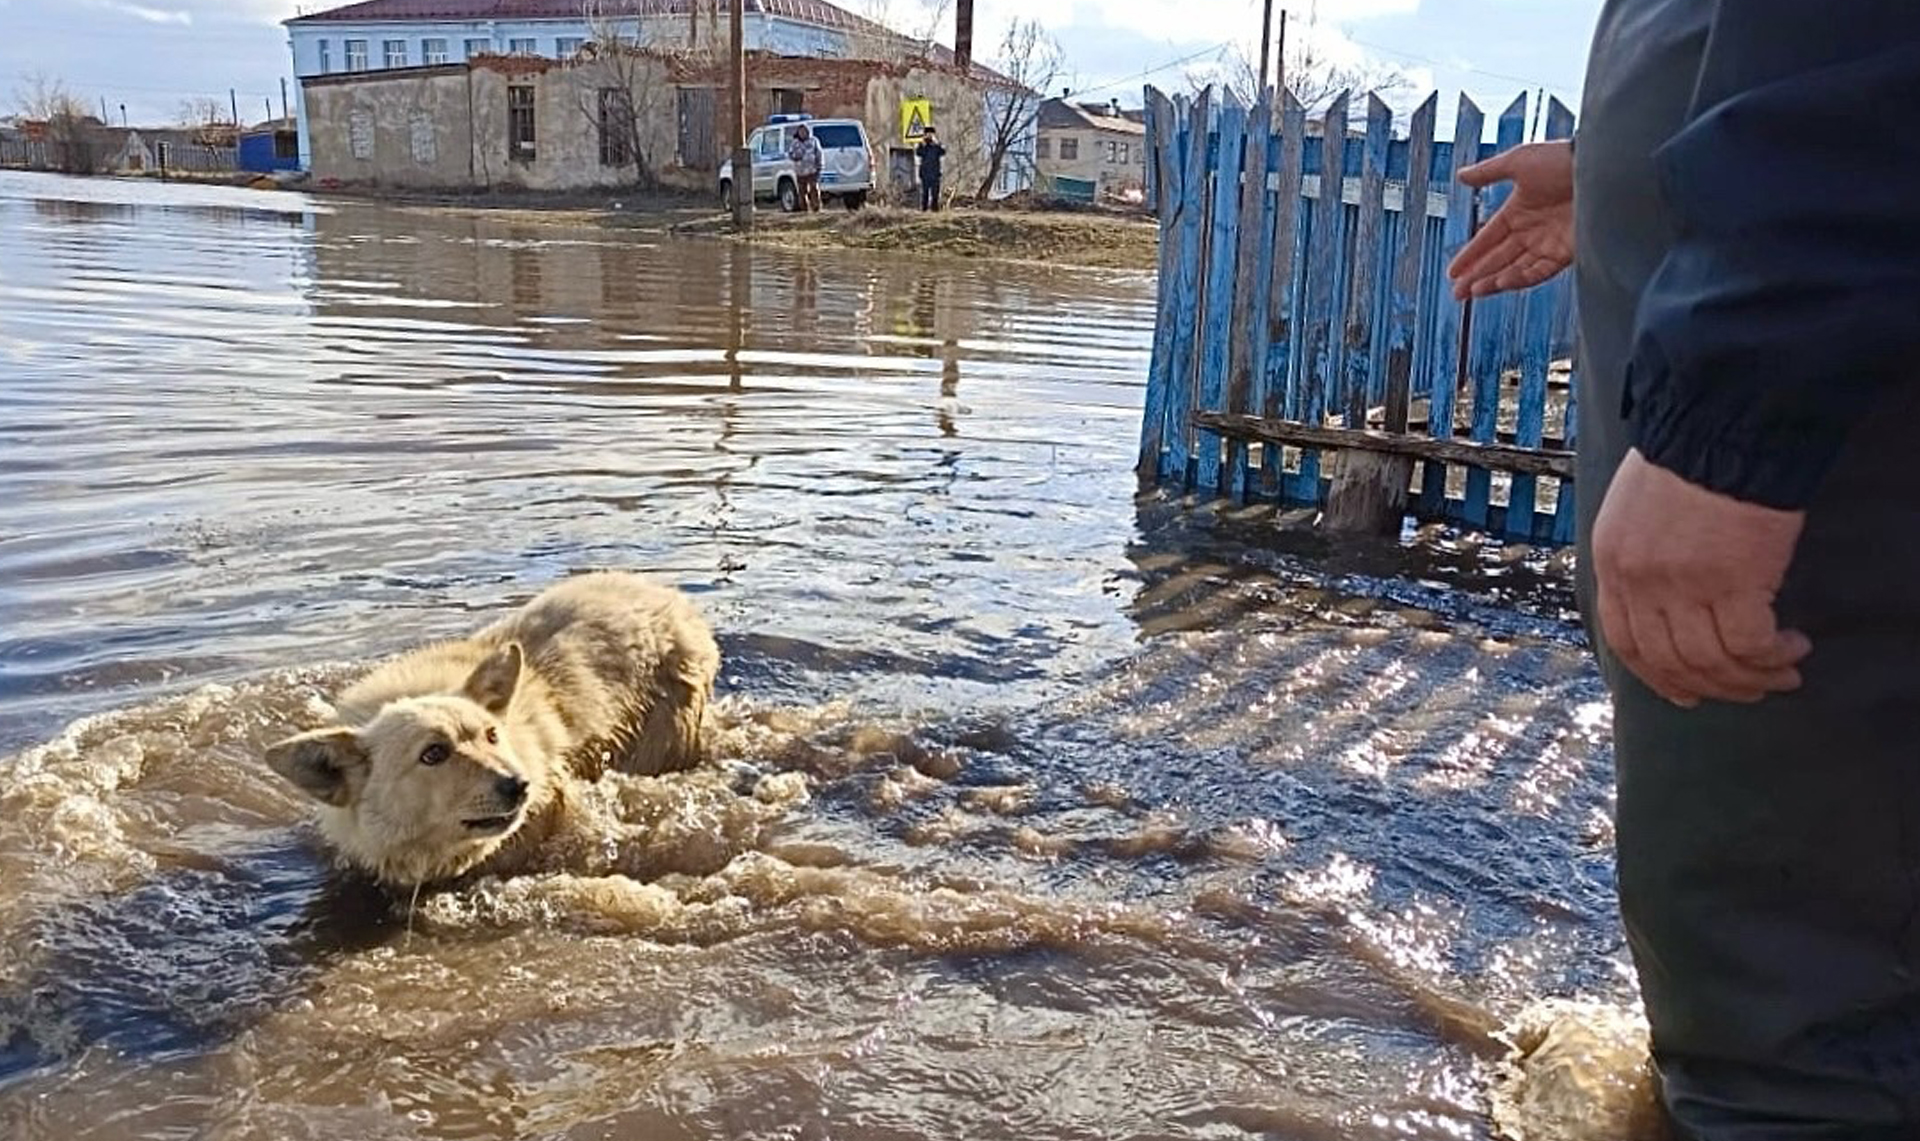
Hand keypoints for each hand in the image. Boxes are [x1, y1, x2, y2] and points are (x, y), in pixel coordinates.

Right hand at [1447, 141, 1574, 299]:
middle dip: (1477, 276)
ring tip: (1474, 291)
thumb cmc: (1561, 158)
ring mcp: (1549, 243)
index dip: (1471, 255)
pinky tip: (1501, 282)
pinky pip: (1538, 272)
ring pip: (1515, 269)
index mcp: (1519, 210)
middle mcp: (1533, 230)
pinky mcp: (1567, 253)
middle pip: (1499, 259)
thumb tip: (1461, 176)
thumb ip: (1488, 172)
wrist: (1601, 167)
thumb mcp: (1518, 161)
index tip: (1453, 272)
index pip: (1489, 238)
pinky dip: (1518, 279)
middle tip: (1457, 293)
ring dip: (1494, 281)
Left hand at [1592, 450, 1811, 706]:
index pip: (1626, 641)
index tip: (1684, 692)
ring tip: (1782, 671)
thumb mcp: (1633, 509)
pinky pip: (1750, 644)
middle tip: (1748, 689)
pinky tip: (1792, 646)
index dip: (1656, 676)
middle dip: (1712, 686)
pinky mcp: (1734, 581)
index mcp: (1611, 562)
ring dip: (1751, 677)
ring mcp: (1684, 585)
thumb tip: (1662, 601)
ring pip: (1712, 661)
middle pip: (1670, 661)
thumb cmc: (1687, 457)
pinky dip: (1773, 655)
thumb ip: (1638, 556)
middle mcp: (1640, 581)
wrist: (1721, 425)